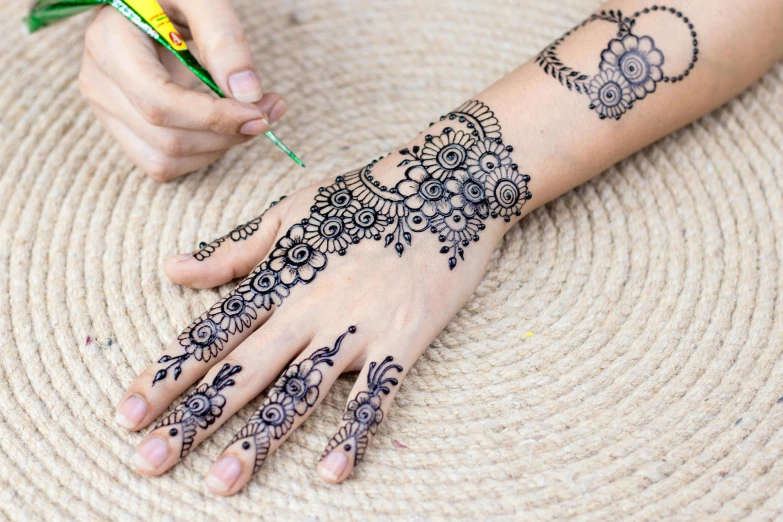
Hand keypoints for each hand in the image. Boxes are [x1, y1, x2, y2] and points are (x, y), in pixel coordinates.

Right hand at [78, 0, 286, 181]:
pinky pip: (163, 164)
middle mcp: (99, 83)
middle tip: (269, 110)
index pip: (159, 103)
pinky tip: (224, 126)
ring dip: (219, 148)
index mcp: (109, 44)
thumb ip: (224, 38)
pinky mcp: (122, 128)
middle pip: (167, 139)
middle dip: (227, 134)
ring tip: (253, 116)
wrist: (150, 0)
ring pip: (165, 161)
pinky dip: (203, 154)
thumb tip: (248, 94)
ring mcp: (106, 111)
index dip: (214, 118)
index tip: (259, 112)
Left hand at [113, 100, 531, 493]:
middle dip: (193, 418)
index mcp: (279, 278)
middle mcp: (308, 308)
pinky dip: (354, 434)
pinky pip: (376, 396)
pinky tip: (331, 472)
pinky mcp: (402, 340)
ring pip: (299, 391)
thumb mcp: (292, 211)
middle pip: (242, 371)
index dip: (167, 375)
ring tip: (222, 481)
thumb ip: (235, 249)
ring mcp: (356, 326)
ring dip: (259, 438)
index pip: (212, 334)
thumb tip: (172, 269)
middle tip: (151, 460)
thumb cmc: (365, 196)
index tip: (129, 413)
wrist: (444, 185)